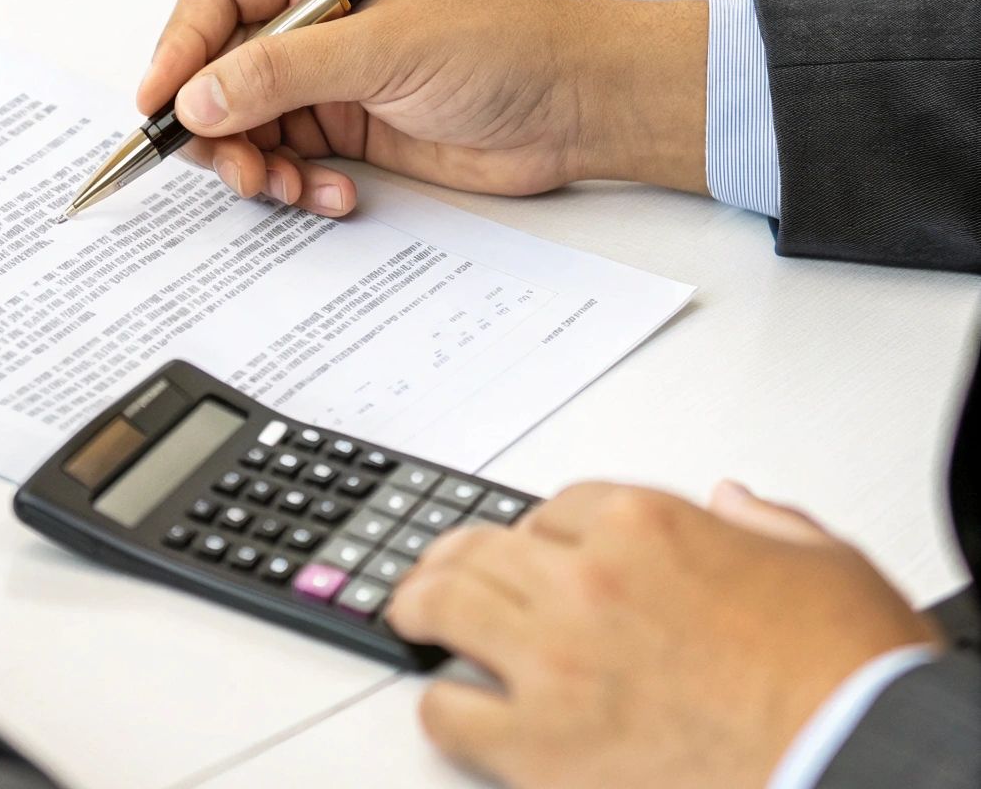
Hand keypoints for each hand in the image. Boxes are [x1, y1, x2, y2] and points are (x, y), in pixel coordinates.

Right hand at [137, 0, 708, 214]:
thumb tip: (201, 94)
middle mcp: (318, 16)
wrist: (584, 107)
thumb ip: (287, 70)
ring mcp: (332, 75)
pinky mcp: (350, 129)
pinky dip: (296, 186)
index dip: (179, 49)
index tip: (160, 104)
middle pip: (220, 67)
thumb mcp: (389, 47)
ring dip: (255, 163)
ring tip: (282, 188)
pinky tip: (332, 195)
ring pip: (248, 123)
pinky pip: (289, 161)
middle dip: (216, 121)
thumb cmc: (515, 42)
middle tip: (228, 164)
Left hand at [385, 481, 940, 787]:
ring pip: (444, 607)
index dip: (543, 533)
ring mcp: (554, 660)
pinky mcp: (539, 745)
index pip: (555, 508)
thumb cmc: (851, 681)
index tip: (536, 551)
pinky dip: (441, 705)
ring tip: (411, 617)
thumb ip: (766, 525)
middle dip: (453, 557)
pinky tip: (451, 706)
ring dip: (420, 608)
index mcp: (647, 526)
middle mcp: (586, 580)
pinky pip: (448, 710)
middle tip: (435, 573)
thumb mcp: (827, 564)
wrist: (856, 764)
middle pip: (480, 548)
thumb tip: (733, 504)